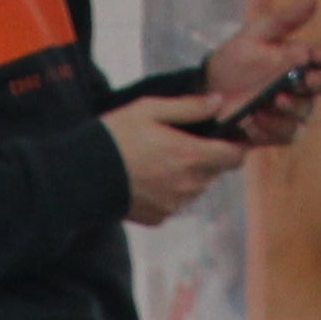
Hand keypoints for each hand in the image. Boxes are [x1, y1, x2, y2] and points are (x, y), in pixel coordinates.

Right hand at [107, 96, 247, 227]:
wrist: (83, 177)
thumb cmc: (116, 137)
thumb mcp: (151, 110)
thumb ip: (189, 107)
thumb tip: (218, 102)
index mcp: (190, 155)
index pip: (234, 157)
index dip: (237, 146)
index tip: (231, 138)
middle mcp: (188, 184)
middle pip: (215, 172)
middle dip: (208, 157)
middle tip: (184, 142)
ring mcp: (175, 204)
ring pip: (197, 188)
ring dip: (189, 174)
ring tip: (162, 160)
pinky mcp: (160, 216)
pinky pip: (176, 202)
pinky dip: (170, 191)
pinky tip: (150, 179)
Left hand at [201, 0, 320, 144]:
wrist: (207, 92)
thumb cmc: (234, 60)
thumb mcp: (255, 35)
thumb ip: (284, 20)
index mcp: (303, 57)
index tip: (316, 53)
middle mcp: (305, 85)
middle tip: (305, 79)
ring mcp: (295, 110)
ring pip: (308, 110)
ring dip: (292, 106)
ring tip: (273, 100)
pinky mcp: (280, 132)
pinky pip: (288, 133)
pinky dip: (272, 127)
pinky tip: (255, 119)